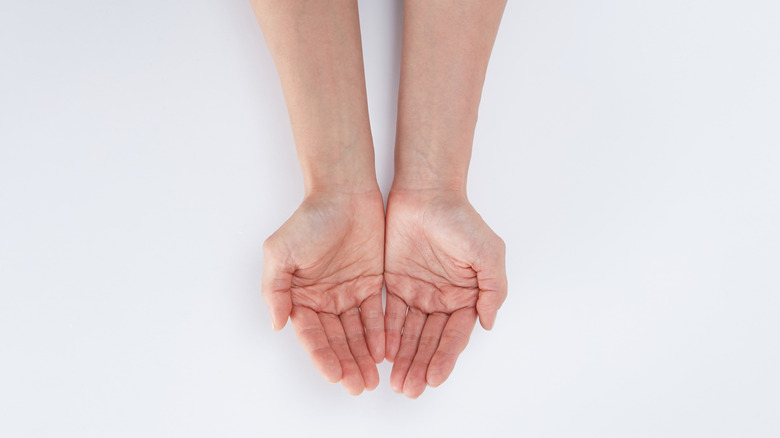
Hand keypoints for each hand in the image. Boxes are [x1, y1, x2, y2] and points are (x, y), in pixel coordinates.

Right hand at [262, 190, 384, 394]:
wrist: (344, 192)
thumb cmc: (310, 219)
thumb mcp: (280, 252)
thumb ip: (275, 289)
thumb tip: (277, 323)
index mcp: (299, 296)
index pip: (311, 334)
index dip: (323, 356)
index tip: (335, 375)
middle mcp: (323, 299)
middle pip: (336, 340)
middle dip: (347, 364)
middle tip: (359, 386)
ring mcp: (347, 293)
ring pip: (356, 333)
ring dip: (363, 356)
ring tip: (373, 379)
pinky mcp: (371, 284)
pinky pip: (376, 315)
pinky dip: (380, 334)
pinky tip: (385, 351)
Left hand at [384, 189, 506, 397]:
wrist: (426, 192)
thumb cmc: (459, 220)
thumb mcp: (488, 253)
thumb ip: (492, 289)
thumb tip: (489, 323)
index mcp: (466, 296)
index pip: (455, 335)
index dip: (445, 358)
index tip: (434, 379)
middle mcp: (442, 299)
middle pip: (430, 341)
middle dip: (420, 365)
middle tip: (409, 389)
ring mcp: (418, 292)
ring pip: (409, 333)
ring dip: (404, 358)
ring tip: (396, 382)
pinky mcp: (394, 283)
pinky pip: (389, 315)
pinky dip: (386, 335)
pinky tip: (382, 354)